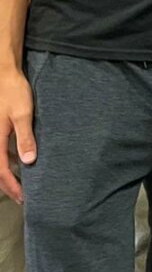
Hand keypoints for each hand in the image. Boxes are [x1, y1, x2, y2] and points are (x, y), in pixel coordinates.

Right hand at [0, 67, 35, 202]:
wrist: (2, 73)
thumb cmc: (13, 92)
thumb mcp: (22, 114)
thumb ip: (25, 137)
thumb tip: (29, 161)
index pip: (1, 171)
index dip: (12, 187)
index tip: (24, 198)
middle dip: (7, 186)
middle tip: (22, 198)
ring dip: (6, 175)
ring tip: (20, 186)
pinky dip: (6, 162)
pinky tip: (18, 163)